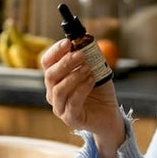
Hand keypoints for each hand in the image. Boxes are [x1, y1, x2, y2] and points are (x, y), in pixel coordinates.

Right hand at [42, 39, 124, 157]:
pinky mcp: (70, 119)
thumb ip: (89, 55)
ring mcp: (60, 107)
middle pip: (50, 75)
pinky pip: (72, 103)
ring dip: (74, 76)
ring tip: (89, 69)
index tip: (68, 42)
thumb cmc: (99, 91)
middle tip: (81, 55)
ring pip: (59, 90)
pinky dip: (82, 89)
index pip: (47, 62)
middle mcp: (53, 93)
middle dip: (65, 62)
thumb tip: (84, 38)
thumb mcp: (95, 69)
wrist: (109, 114)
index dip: (55, 51)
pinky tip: (91, 80)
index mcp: (55, 79)